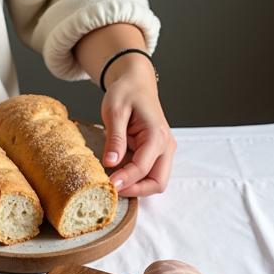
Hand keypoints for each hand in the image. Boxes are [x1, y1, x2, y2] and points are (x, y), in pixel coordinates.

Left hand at [100, 56, 175, 196]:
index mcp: (156, 134)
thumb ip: (115, 138)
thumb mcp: (115, 111)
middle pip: (158, 183)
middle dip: (136, 190)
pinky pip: (150, 174)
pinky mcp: (158, 153)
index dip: (125, 180)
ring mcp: (164, 150)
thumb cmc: (126, 92)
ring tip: (115, 181)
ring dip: (137, 187)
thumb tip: (111, 163)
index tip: (107, 184)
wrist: (136, 83)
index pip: (143, 167)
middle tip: (113, 188)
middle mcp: (165, 145)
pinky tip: (120, 175)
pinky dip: (136, 180)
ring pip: (156, 182)